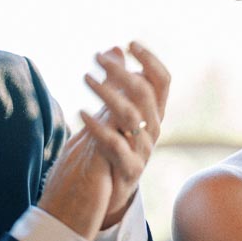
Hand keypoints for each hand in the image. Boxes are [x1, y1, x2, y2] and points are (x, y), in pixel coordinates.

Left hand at [39, 41, 169, 240]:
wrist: (108, 197)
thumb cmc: (111, 149)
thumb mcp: (115, 113)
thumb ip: (117, 82)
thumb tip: (116, 48)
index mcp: (153, 114)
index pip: (162, 81)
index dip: (150, 60)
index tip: (130, 43)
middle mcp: (153, 130)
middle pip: (144, 93)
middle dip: (121, 71)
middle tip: (96, 57)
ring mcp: (143, 150)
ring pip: (130, 116)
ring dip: (107, 93)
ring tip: (85, 78)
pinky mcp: (128, 170)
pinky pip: (114, 145)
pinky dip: (97, 127)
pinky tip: (80, 112)